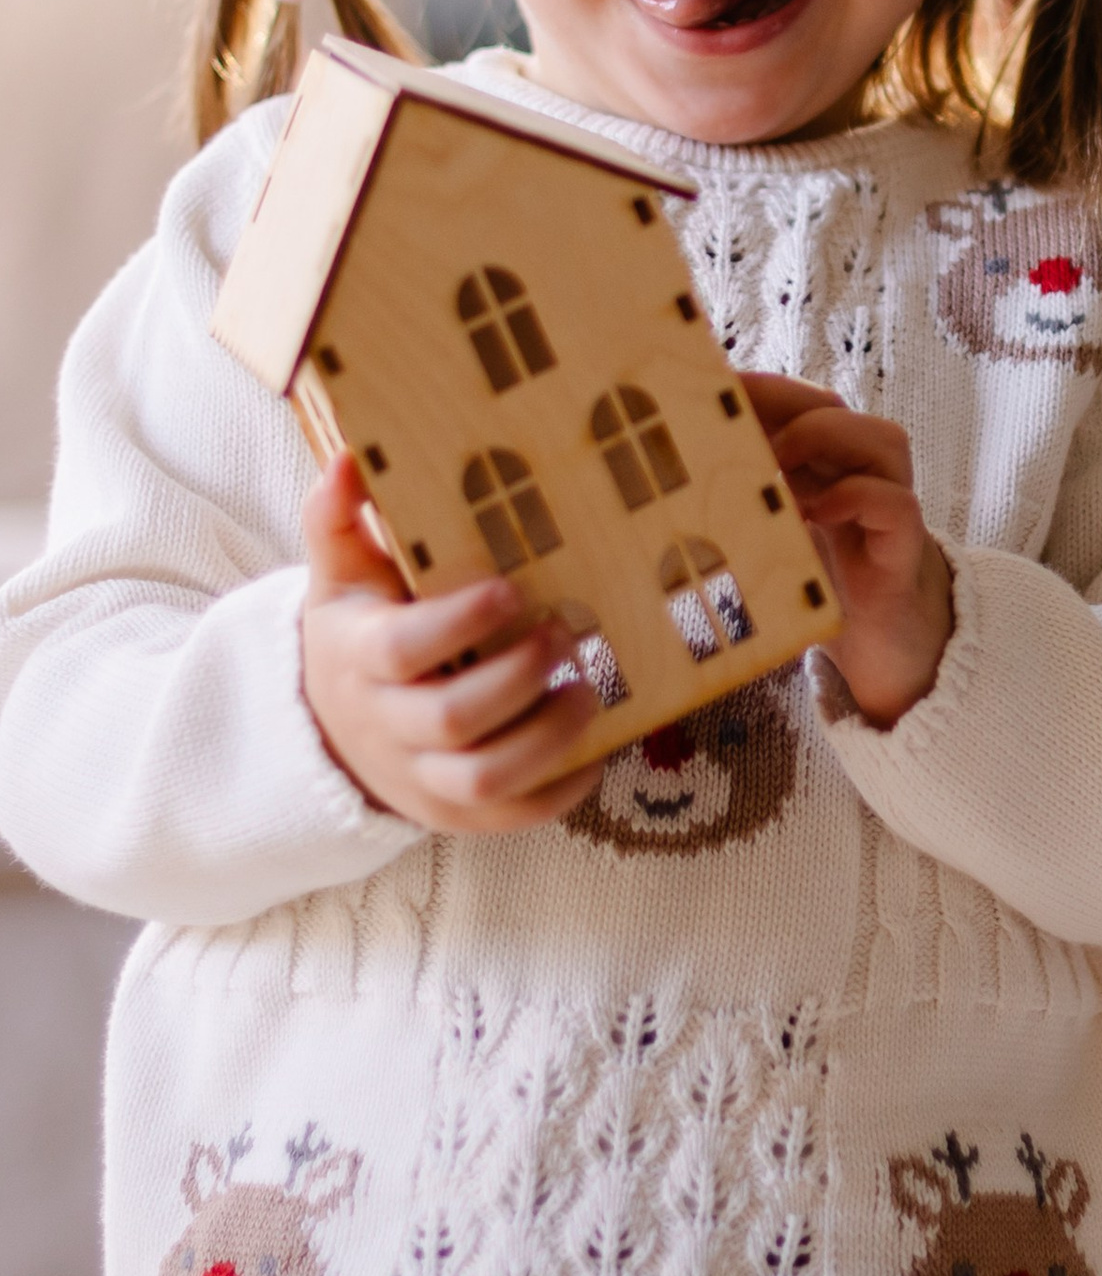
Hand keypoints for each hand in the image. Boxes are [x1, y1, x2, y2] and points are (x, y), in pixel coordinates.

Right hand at [299, 452, 604, 830]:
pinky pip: (512, 818)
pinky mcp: (457, 815)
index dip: (458, 623)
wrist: (330, 726)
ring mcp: (422, 778)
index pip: (402, 650)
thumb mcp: (340, 577)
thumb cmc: (358, 631)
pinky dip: (560, 791)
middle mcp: (388, 726)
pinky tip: (597, 747)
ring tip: (588, 689)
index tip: (510, 590)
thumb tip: (353, 458)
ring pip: (485, 779)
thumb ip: (339, 520)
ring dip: (548, 738)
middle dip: (518, 677)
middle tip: (566, 634)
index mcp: (361, 659)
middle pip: (452, 719)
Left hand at [742, 373, 951, 728]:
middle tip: (734, 420)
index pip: (798, 403)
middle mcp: (862, 474)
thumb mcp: (770, 542)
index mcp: (825, 468)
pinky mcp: (904, 546)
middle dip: (784, 401)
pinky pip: (895, 503)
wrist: (884, 650)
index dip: (762, 388)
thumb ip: (740, 514)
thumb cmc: (820, 588)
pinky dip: (860, 496)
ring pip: (883, 438)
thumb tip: (663, 495)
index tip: (716, 386)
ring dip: (826, 439)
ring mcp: (889, 505)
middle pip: (835, 407)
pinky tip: (818, 512)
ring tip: (778, 465)